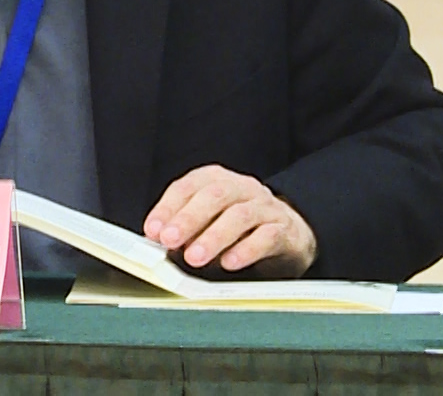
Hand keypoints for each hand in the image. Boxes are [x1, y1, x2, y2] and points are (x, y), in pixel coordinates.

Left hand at [143, 165, 317, 276]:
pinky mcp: (285, 230)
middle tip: (170, 240)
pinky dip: (246, 250)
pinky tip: (230, 262)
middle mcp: (242, 188)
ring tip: (194, 257)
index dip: (168, 207)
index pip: (188, 186)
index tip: (153, 230)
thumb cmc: (240, 229)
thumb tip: (159, 244)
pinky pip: (266, 236)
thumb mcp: (208, 224)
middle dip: (188, 219)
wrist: (289, 234)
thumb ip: (185, 231)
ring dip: (213, 237)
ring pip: (239, 216)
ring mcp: (266, 207)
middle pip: (214, 196)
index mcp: (217, 180)